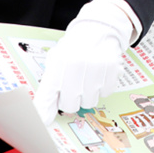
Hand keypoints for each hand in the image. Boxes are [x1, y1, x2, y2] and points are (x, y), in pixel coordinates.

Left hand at [33, 0, 133, 125]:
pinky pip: (105, 92)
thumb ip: (49, 89)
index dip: (43, 113)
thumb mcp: (57, 61)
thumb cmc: (74, 48)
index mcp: (58, 65)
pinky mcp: (111, 69)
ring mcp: (95, 69)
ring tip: (88, 76)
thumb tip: (43, 118)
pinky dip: (103, 86)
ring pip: (89, 102)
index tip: (41, 124)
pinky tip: (100, 73)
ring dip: (88, 93)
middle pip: (70, 105)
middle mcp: (75, 67)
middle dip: (72, 98)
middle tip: (74, 85)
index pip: (46, 97)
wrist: (99, 28)